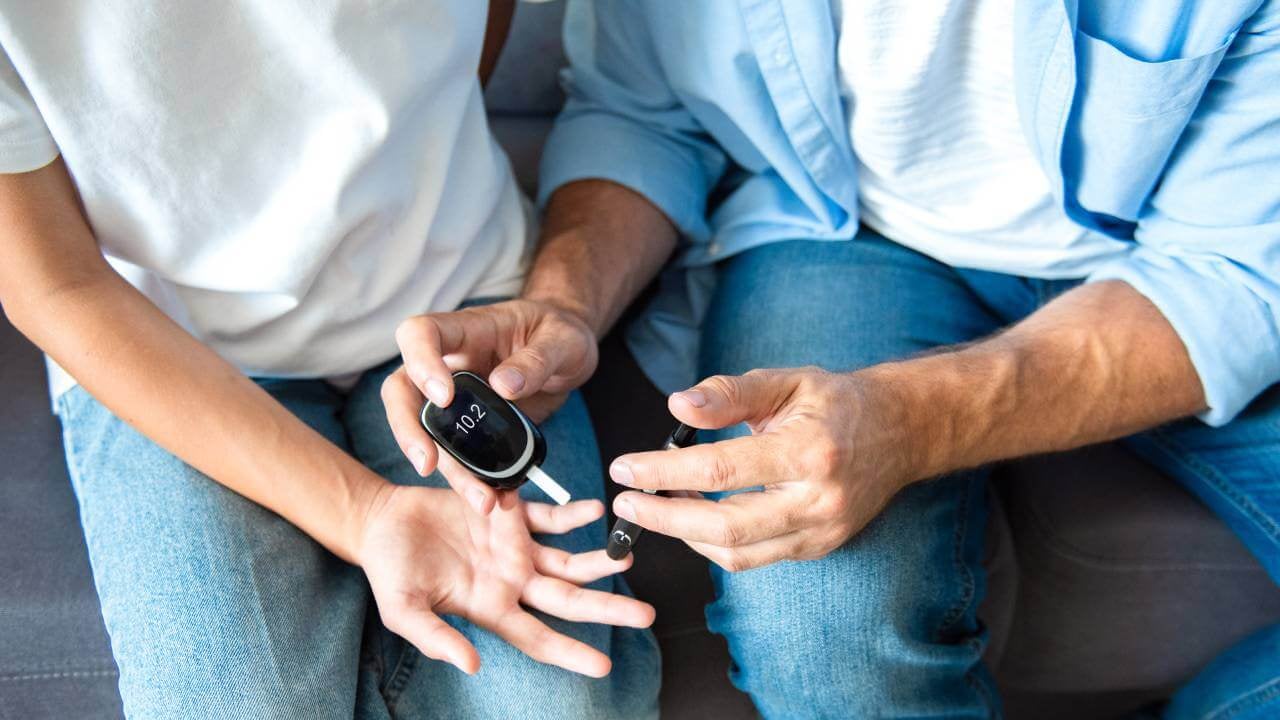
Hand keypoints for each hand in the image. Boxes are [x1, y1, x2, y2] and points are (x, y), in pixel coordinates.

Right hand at [358, 485, 652, 675]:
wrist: (382, 521)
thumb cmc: (391, 572)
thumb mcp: (403, 611)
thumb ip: (436, 639)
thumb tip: (472, 666)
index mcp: (491, 608)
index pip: (539, 638)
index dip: (570, 653)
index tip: (603, 668)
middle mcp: (511, 581)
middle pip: (569, 599)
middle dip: (609, 607)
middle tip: (647, 616)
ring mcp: (514, 547)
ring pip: (569, 558)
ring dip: (599, 559)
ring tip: (627, 556)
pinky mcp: (510, 513)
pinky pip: (549, 516)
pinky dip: (572, 513)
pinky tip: (593, 510)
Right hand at [381, 299, 597, 513]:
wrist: (569, 354)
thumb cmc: (560, 333)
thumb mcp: (562, 340)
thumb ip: (536, 360)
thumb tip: (502, 386)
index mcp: (466, 330)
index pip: (420, 333)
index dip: (420, 363)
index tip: (445, 397)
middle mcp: (450, 364)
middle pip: (403, 391)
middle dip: (408, 430)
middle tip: (428, 464)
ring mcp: (456, 398)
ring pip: (430, 434)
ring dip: (449, 470)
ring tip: (481, 500)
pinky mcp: (471, 428)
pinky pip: (461, 455)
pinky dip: (475, 480)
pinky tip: (498, 499)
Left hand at [608, 367, 920, 571]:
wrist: (902, 431)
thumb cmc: (836, 402)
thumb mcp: (784, 381)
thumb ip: (729, 394)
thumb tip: (676, 406)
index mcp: (809, 452)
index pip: (721, 470)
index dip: (664, 471)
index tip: (624, 468)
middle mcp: (818, 501)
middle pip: (725, 528)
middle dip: (665, 518)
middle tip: (624, 504)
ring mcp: (822, 532)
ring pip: (736, 555)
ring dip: (685, 534)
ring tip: (656, 505)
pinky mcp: (819, 548)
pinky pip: (754, 558)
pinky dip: (715, 543)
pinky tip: (693, 516)